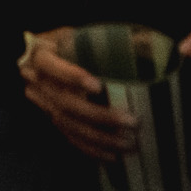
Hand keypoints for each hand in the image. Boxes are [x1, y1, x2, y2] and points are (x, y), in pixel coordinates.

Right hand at [17, 29, 134, 162]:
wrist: (40, 56)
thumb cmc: (68, 42)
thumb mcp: (80, 33)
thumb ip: (110, 40)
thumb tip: (153, 44)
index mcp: (41, 55)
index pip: (51, 66)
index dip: (71, 77)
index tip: (98, 85)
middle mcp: (37, 82)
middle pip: (65, 103)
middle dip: (100, 116)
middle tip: (131, 121)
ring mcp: (43, 104)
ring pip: (69, 125)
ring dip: (100, 137)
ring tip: (129, 143)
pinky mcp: (52, 119)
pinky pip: (70, 138)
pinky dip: (91, 149)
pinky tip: (113, 156)